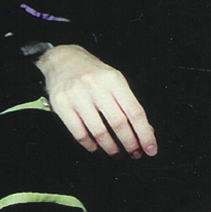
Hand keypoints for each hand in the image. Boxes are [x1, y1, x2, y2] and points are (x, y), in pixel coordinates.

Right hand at [36, 45, 157, 157]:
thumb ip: (128, 103)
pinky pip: (78, 132)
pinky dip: (90, 145)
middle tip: (134, 153)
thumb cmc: (92, 72)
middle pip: (118, 123)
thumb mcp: (114, 80)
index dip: (145, 134)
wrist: (62, 58)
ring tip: (116, 153)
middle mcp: (94, 86)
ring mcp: (76, 94)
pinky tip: (96, 147)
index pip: (134, 112)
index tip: (150, 149)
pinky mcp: (60, 103)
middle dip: (130, 143)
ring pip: (99, 131)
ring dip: (111, 148)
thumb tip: (146, 131)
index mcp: (113, 79)